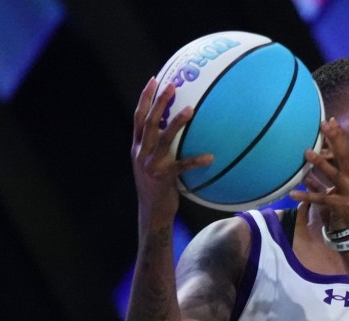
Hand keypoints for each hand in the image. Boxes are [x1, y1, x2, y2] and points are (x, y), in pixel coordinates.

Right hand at [131, 79, 212, 223]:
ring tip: (190, 109)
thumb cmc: (157, 187)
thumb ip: (158, 147)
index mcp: (138, 147)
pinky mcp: (163, 178)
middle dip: (158, 102)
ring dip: (176, 122)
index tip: (153, 80)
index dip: (144, 98)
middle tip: (172, 86)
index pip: (139, 117)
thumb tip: (174, 130)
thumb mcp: (152, 164)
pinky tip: (210, 158)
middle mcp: (141, 153)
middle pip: (149, 122)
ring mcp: (150, 165)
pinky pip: (182, 166)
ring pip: (163, 138)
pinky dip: (196, 161)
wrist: (152, 212)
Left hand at [288, 117, 348, 231]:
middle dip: (335, 141)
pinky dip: (307, 195)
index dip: (338, 136)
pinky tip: (293, 193)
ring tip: (307, 152)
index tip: (329, 121)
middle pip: (345, 157)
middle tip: (324, 126)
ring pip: (334, 175)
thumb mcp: (331, 189)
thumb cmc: (339, 206)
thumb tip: (306, 165)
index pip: (345, 151)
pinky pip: (321, 199)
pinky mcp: (340, 206)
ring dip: (321, 164)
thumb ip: (320, 177)